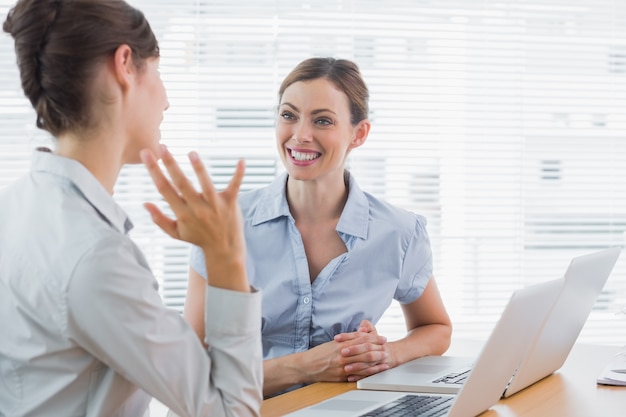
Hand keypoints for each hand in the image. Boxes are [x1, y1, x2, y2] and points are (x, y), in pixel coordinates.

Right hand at [140, 145, 247, 290]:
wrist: (224, 250)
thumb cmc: (198, 238)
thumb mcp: (176, 233)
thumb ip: (159, 219)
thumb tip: (145, 203)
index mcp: (182, 214)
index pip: (164, 189)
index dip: (154, 170)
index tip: (146, 153)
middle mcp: (197, 208)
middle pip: (181, 183)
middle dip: (170, 164)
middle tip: (161, 146)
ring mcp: (215, 205)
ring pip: (206, 184)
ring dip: (199, 168)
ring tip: (191, 153)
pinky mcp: (231, 203)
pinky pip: (235, 186)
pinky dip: (239, 174)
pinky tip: (241, 160)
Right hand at [302, 325, 387, 382]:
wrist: (306, 366)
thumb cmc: (319, 354)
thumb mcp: (333, 342)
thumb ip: (348, 338)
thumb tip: (361, 333)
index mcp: (341, 344)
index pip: (361, 340)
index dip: (373, 338)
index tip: (382, 338)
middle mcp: (343, 355)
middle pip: (365, 351)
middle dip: (378, 349)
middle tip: (387, 348)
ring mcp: (342, 367)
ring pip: (363, 363)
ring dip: (376, 362)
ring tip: (385, 359)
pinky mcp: (341, 377)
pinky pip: (357, 374)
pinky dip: (368, 373)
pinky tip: (375, 371)